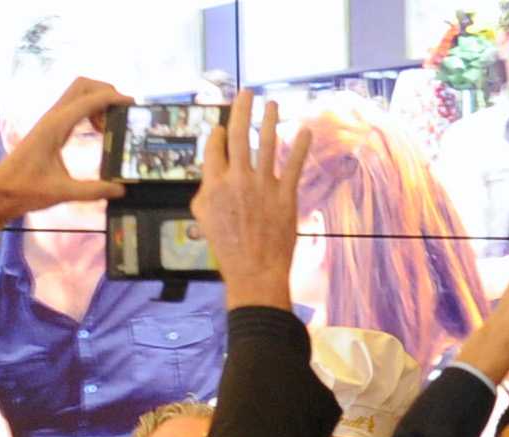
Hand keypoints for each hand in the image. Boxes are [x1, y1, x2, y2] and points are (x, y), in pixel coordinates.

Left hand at [0, 76, 127, 229]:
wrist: (1, 190)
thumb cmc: (27, 189)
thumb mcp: (63, 192)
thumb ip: (94, 190)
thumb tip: (122, 189)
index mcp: (56, 126)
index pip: (89, 100)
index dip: (113, 98)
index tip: (133, 105)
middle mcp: (53, 117)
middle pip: (83, 85)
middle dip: (106, 91)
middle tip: (124, 113)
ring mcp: (51, 120)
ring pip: (78, 94)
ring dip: (99, 101)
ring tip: (112, 126)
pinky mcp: (51, 128)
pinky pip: (74, 108)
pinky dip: (91, 111)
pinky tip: (100, 132)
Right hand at [190, 92, 310, 310]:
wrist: (255, 271)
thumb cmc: (228, 249)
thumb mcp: (203, 219)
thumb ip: (205, 192)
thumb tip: (210, 176)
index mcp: (214, 184)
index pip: (214, 147)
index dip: (217, 133)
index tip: (220, 127)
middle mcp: (238, 179)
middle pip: (237, 135)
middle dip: (242, 110)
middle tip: (246, 93)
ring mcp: (263, 186)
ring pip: (265, 143)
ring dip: (269, 120)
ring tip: (272, 104)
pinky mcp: (285, 196)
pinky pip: (293, 165)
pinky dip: (300, 146)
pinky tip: (305, 130)